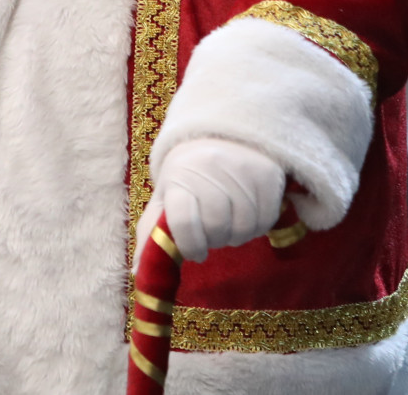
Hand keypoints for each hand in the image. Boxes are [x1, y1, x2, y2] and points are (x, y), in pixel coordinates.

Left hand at [137, 138, 285, 263]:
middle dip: (215, 240)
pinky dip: (257, 228)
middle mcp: (210, 168)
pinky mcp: (268, 174)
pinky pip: (266, 220)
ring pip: (243, 228)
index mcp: (179, 176)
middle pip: (216, 227)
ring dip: (236, 236)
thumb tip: (139, 271)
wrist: (221, 136)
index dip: (190, 246)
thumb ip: (152, 233)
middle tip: (213, 234)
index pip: (184, 221)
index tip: (195, 254)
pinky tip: (247, 216)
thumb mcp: (165, 197)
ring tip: (229, 224)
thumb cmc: (188, 175)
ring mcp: (242, 170)